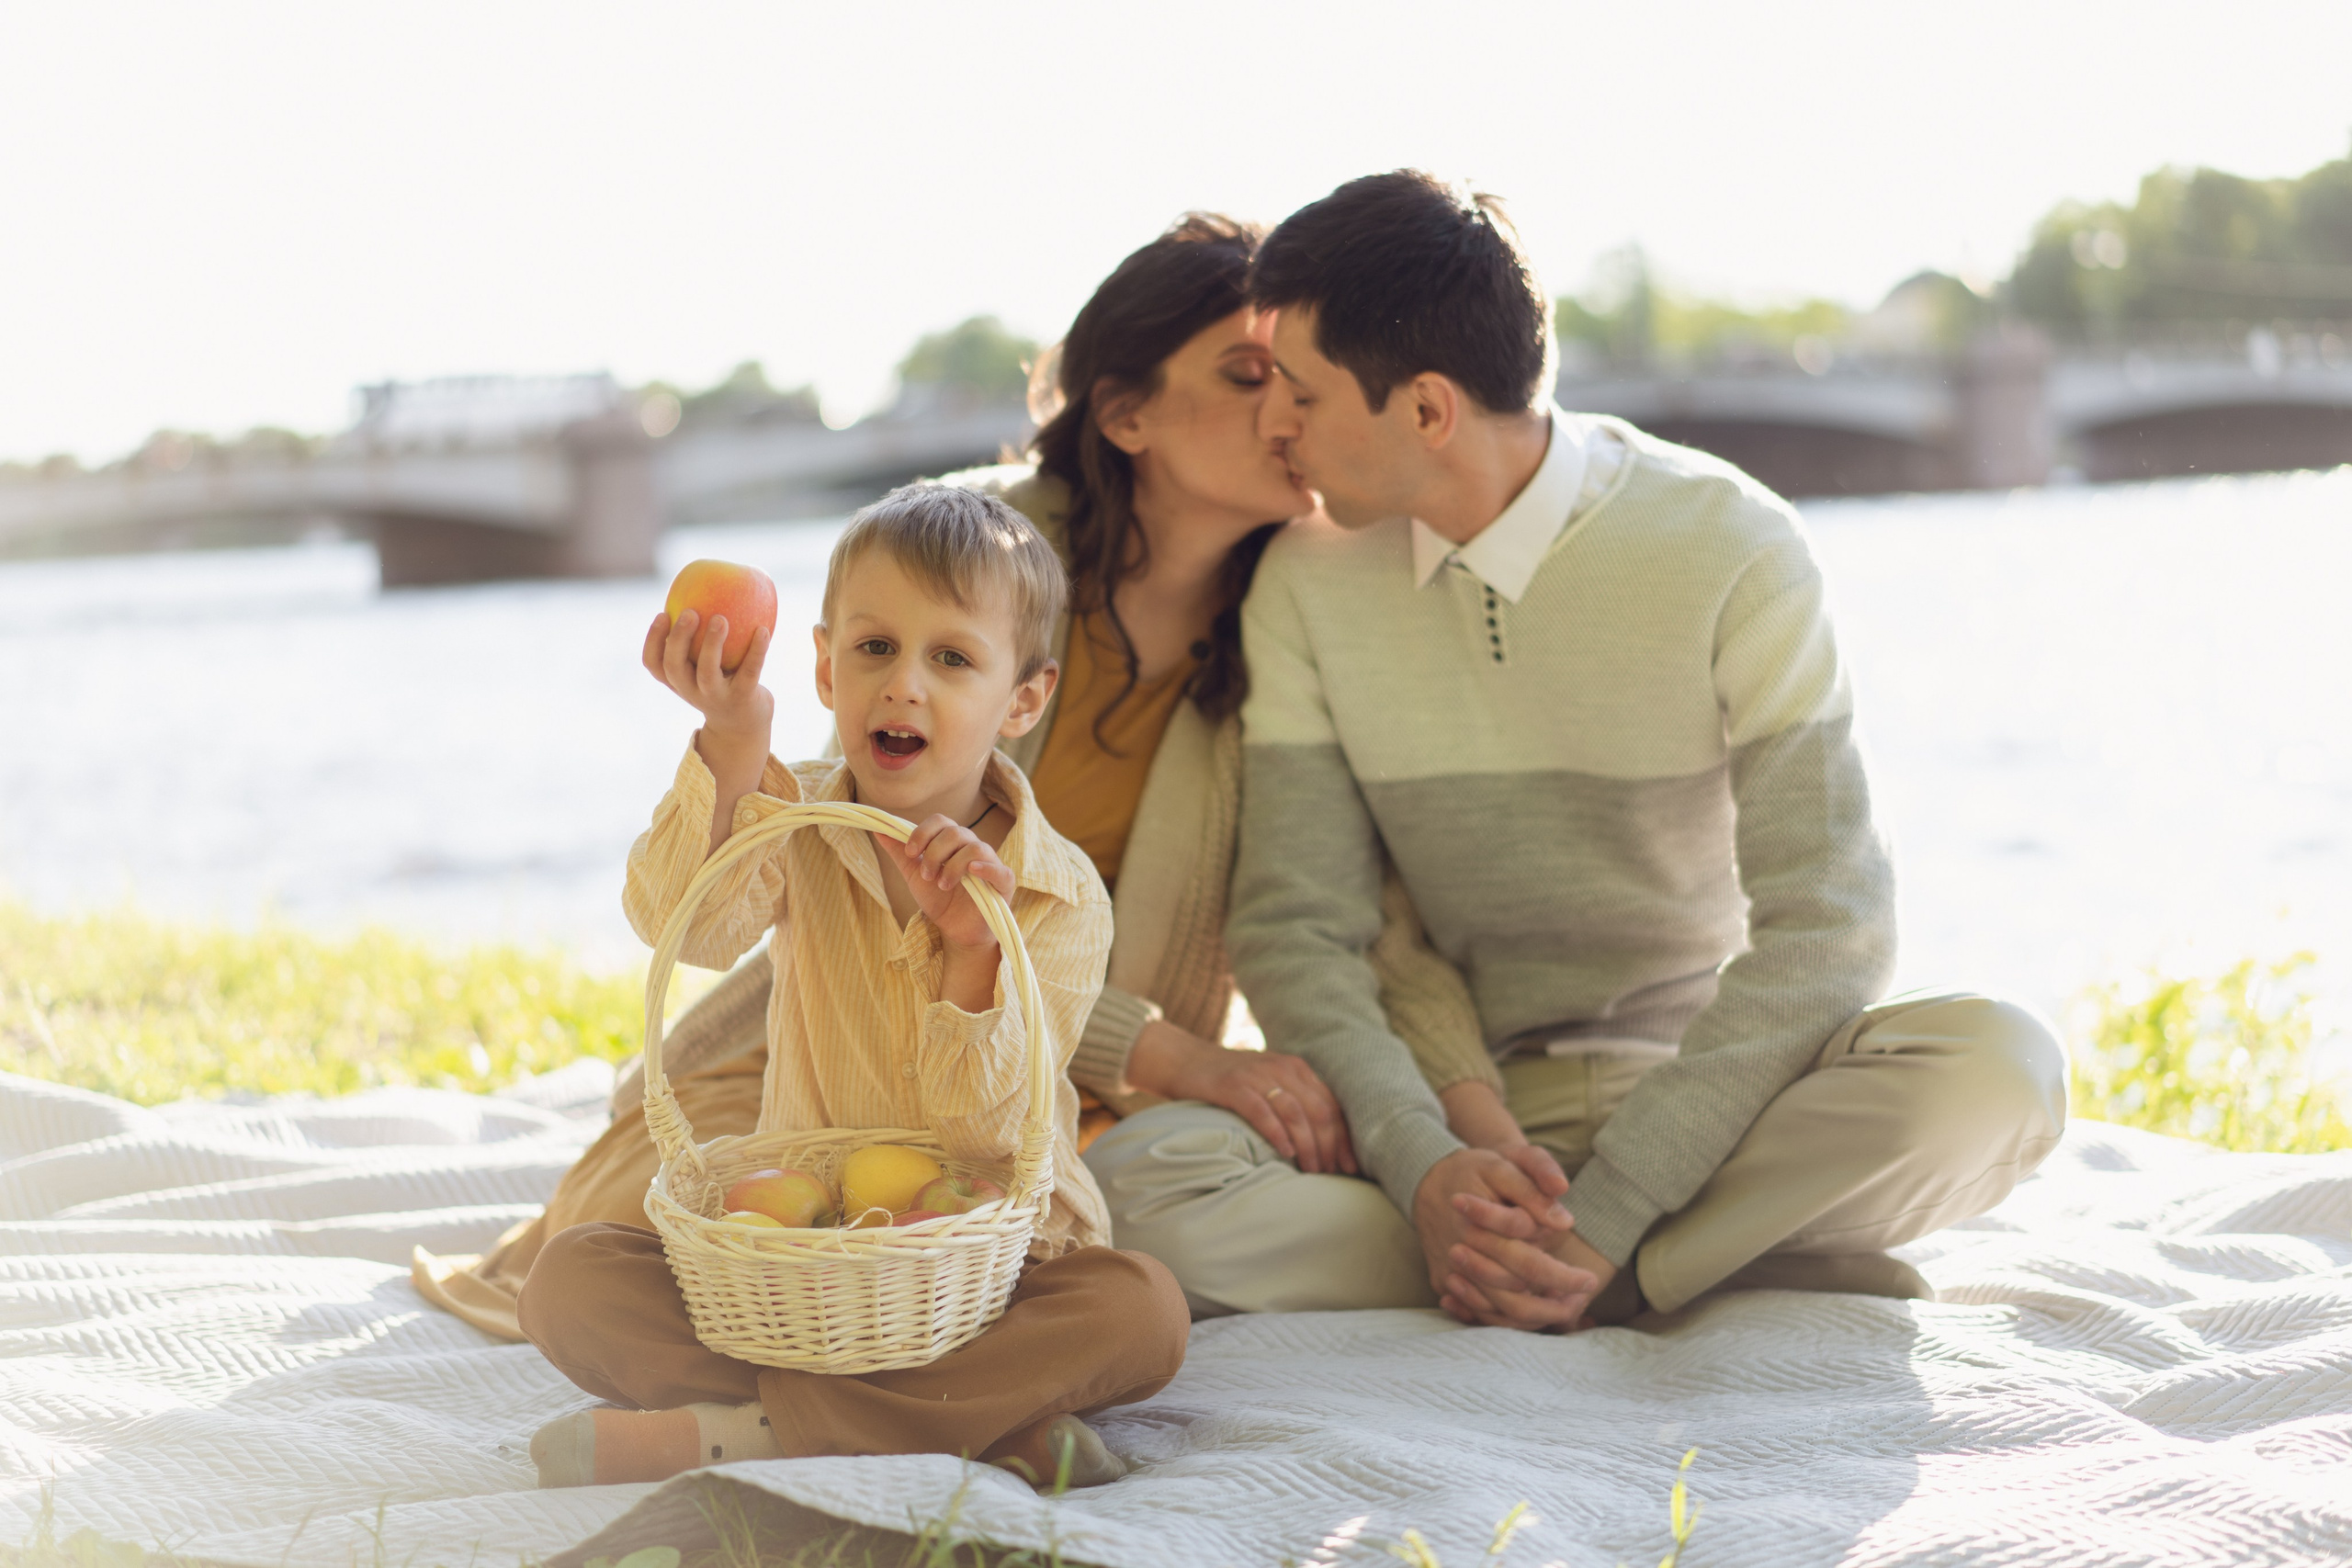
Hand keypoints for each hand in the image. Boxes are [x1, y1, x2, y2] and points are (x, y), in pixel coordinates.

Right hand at [643, 608, 773, 743]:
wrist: (744, 725)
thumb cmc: (721, 683)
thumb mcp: (704, 666)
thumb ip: (697, 640)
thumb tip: (705, 591)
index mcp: (678, 681)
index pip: (654, 664)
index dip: (652, 640)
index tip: (662, 614)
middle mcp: (691, 691)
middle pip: (674, 667)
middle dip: (678, 639)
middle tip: (690, 613)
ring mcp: (716, 697)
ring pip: (707, 672)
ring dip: (712, 644)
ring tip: (720, 618)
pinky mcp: (742, 699)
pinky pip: (749, 672)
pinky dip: (756, 651)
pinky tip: (763, 630)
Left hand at [873, 814, 1013, 954]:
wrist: (955, 931)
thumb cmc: (939, 900)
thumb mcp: (914, 876)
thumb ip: (900, 853)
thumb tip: (877, 828)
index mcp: (952, 842)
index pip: (941, 821)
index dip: (923, 833)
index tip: (910, 852)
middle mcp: (972, 847)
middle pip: (955, 832)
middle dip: (935, 853)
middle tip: (926, 876)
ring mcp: (990, 863)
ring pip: (974, 848)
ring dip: (953, 866)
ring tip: (942, 886)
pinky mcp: (1004, 882)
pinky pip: (998, 868)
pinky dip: (985, 867)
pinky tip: (972, 872)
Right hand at [1126, 1021, 1356, 1174]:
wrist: (1187, 1060)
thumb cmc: (1233, 1081)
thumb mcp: (1271, 1083)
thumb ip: (1297, 1102)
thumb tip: (1326, 1144)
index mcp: (1297, 1069)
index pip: (1332, 1105)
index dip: (1345, 1137)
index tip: (1351, 1165)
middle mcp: (1282, 1068)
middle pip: (1319, 1110)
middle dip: (1330, 1146)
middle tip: (1331, 1174)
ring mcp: (1258, 1076)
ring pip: (1295, 1113)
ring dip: (1308, 1145)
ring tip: (1312, 1170)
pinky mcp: (1234, 1087)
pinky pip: (1262, 1111)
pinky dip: (1277, 1133)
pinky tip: (1286, 1152)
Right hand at [1412, 1147, 1588, 1329]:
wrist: (1428, 1178)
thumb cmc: (1478, 1168)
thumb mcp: (1510, 1160)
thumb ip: (1538, 1178)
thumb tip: (1565, 1220)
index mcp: (1481, 1224)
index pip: (1529, 1262)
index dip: (1563, 1276)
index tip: (1590, 1280)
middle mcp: (1462, 1252)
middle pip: (1514, 1294)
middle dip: (1555, 1305)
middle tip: (1584, 1302)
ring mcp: (1450, 1270)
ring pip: (1497, 1311)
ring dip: (1535, 1316)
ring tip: (1565, 1306)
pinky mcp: (1443, 1280)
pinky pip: (1478, 1312)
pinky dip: (1508, 1316)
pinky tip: (1533, 1305)